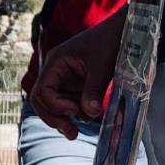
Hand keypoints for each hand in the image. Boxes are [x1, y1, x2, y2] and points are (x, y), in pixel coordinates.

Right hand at [30, 8, 125, 139]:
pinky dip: (76, 113)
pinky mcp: (76, 85)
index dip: (55, 105)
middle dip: (54, 118)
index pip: (42, 90)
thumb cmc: (110, 41)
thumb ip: (93, 90)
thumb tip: (88, 114)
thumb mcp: (102, 66)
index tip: (74, 111)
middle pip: (42, 101)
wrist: (123, 31)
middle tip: (71, 133)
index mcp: (56, 62)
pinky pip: (69, 103)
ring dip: (65, 118)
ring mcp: (65, 79)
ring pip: (54, 105)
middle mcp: (56, 71)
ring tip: (81, 127)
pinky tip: (90, 116)